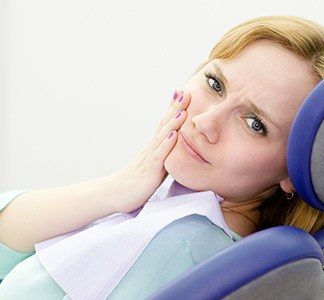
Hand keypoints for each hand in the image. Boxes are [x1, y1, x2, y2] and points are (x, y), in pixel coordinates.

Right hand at [110, 90, 189, 212]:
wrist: (114, 195)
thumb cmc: (135, 182)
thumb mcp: (153, 166)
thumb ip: (164, 155)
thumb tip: (176, 148)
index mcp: (153, 148)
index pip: (164, 124)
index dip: (173, 109)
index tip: (183, 94)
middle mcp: (151, 149)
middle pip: (164, 125)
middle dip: (175, 108)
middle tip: (185, 92)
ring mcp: (149, 159)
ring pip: (162, 137)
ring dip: (173, 122)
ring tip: (183, 109)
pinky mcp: (149, 172)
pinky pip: (159, 157)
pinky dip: (166, 145)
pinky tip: (174, 135)